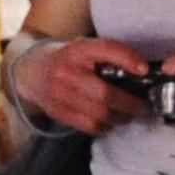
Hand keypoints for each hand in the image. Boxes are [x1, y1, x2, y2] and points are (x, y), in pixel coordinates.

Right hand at [13, 35, 154, 136]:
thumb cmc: (65, 58)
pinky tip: (111, 122)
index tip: (144, 70)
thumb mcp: (82, 47)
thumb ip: (106, 55)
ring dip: (121, 118)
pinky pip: (88, 126)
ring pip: (99, 114)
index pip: (105, 50)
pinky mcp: (58, 113)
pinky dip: (105, 127)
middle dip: (130, 103)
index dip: (127, 59)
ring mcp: (60, 95)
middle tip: (143, 106)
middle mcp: (67, 72)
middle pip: (104, 93)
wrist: (30, 71)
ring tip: (130, 115)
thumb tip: (141, 70)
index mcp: (76, 50)